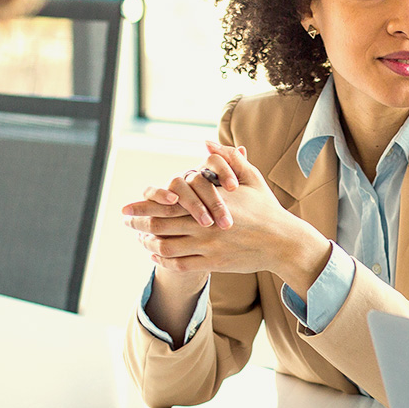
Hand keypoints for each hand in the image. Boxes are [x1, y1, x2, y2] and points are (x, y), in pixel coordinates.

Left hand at [120, 142, 330, 295]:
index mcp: (209, 201)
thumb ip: (228, 158)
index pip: (167, 203)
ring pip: (165, 247)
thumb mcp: (250, 178)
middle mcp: (204, 225)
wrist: (283, 242)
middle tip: (125, 221)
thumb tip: (207, 142)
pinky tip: (155, 255)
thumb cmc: (266, 208)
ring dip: (147, 243)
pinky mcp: (213, 263)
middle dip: (137, 223)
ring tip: (139, 239)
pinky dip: (162, 261)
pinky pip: (179, 265)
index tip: (127, 207)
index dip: (143, 205)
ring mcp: (207, 246)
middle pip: (158, 225)